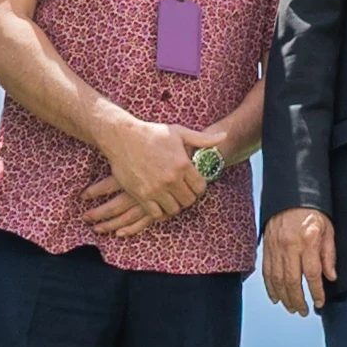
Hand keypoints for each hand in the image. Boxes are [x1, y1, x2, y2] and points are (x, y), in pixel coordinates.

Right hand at [85, 113, 208, 238]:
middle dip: (187, 197)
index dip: (199, 188)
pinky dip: (159, 211)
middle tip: (182, 191)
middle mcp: (171, 178)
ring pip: (174, 210)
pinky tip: (158, 201)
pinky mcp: (141, 195)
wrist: (123, 138)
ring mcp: (156, 188)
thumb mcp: (179, 132)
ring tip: (170, 196)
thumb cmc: (152, 133)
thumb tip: (224, 137)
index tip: (193, 184)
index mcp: (182, 164)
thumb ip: (202, 139)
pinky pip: (156, 214)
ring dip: (174, 205)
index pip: (201, 188)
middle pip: (188, 201)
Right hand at [260, 206, 336, 318]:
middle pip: (292, 281)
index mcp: (308, 241)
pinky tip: (276, 297)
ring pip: (277, 279)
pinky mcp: (266, 247)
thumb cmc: (312, 212)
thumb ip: (329, 254)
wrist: (291, 193)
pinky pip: (266, 271)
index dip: (316, 291)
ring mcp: (275, 247)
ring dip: (284, 297)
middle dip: (298, 300)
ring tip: (291, 308)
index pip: (312, 274)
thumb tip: (331, 276)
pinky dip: (270, 287)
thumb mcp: (328, 229)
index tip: (319, 302)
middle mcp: (290, 246)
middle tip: (303, 311)